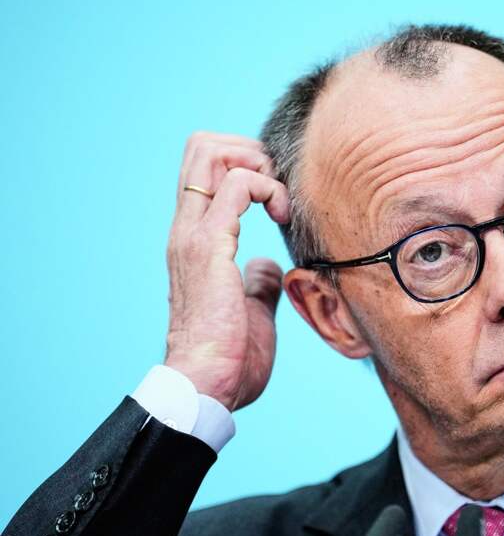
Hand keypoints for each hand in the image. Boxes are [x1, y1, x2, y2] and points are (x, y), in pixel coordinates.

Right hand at [164, 131, 289, 410]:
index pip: (205, 170)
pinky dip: (267, 187)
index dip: (246, 165)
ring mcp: (194, 236)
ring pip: (211, 152)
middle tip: (280, 189)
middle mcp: (188, 230)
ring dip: (257, 163)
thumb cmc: (230, 359)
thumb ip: (257, 283)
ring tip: (280, 201)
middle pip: (201, 147)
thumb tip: (267, 266)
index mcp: (196, 241)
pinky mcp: (210, 247)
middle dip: (250, 151)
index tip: (278, 199)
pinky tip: (283, 215)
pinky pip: (237, 186)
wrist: (207, 388)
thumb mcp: (252, 311)